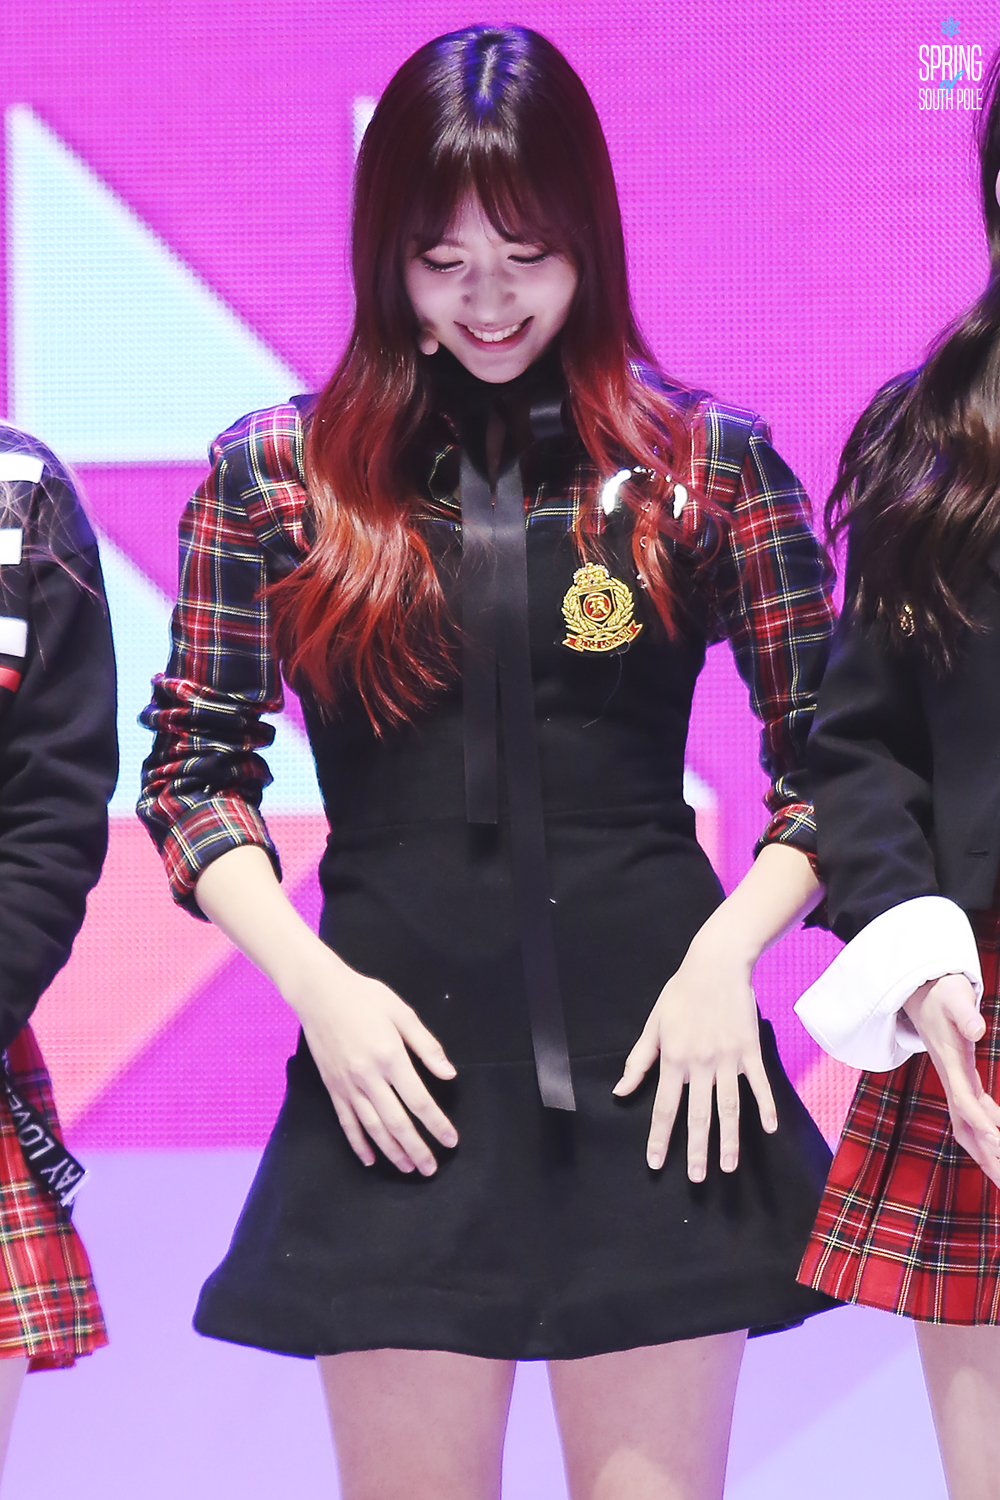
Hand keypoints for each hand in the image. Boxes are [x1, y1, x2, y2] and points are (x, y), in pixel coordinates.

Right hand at [288, 947, 457, 1176]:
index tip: (450, 1141)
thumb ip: (427, 1046)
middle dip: (416, 1148)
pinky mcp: (332, 1088)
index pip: (419, 1100)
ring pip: (372, 1127)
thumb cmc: (365, 998)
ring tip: (409, 1168)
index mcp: (390, 1057)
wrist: (319, 993)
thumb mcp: (402, 1013)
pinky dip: (359, 1143)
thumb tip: (449, 1074)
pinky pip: (346, 1122)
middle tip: (431, 1168)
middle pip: (396, 1122)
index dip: (436, 1124)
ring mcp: (347, 1085)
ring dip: (392, 1151)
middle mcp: (368, 1077)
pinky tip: (370, 1159)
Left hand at [613, 940, 776, 1180]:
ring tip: (728, 1166)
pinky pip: (759, 1083)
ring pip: (729, 1106)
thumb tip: (621, 1091)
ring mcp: (728, 1058)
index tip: (656, 1163)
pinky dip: (765, 1106)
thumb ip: (638, 1060)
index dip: (660, 1137)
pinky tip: (769, 1128)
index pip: (664, 1107)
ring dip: (730, 1138)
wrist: (716, 965)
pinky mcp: (750, 1050)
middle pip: (699, 1114)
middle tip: (698, 1178)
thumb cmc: (681, 994)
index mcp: (673, 1059)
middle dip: (697, 1149)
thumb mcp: (654, 1024)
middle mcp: (700, 1064)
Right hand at [903, 974, 999, 1187]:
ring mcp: (956, 1083)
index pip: (966, 1102)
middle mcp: (952, 1080)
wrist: (921, 992)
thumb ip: (965, 1014)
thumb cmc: (941, 994)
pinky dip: (989, 1133)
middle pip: (967, 1129)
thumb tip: (978, 1030)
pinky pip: (975, 1116)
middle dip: (986, 1157)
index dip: (982, 1123)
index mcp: (951, 1064)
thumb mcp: (954, 998)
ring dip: (987, 1154)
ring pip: (969, 1128)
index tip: (999, 1144)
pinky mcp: (962, 1080)